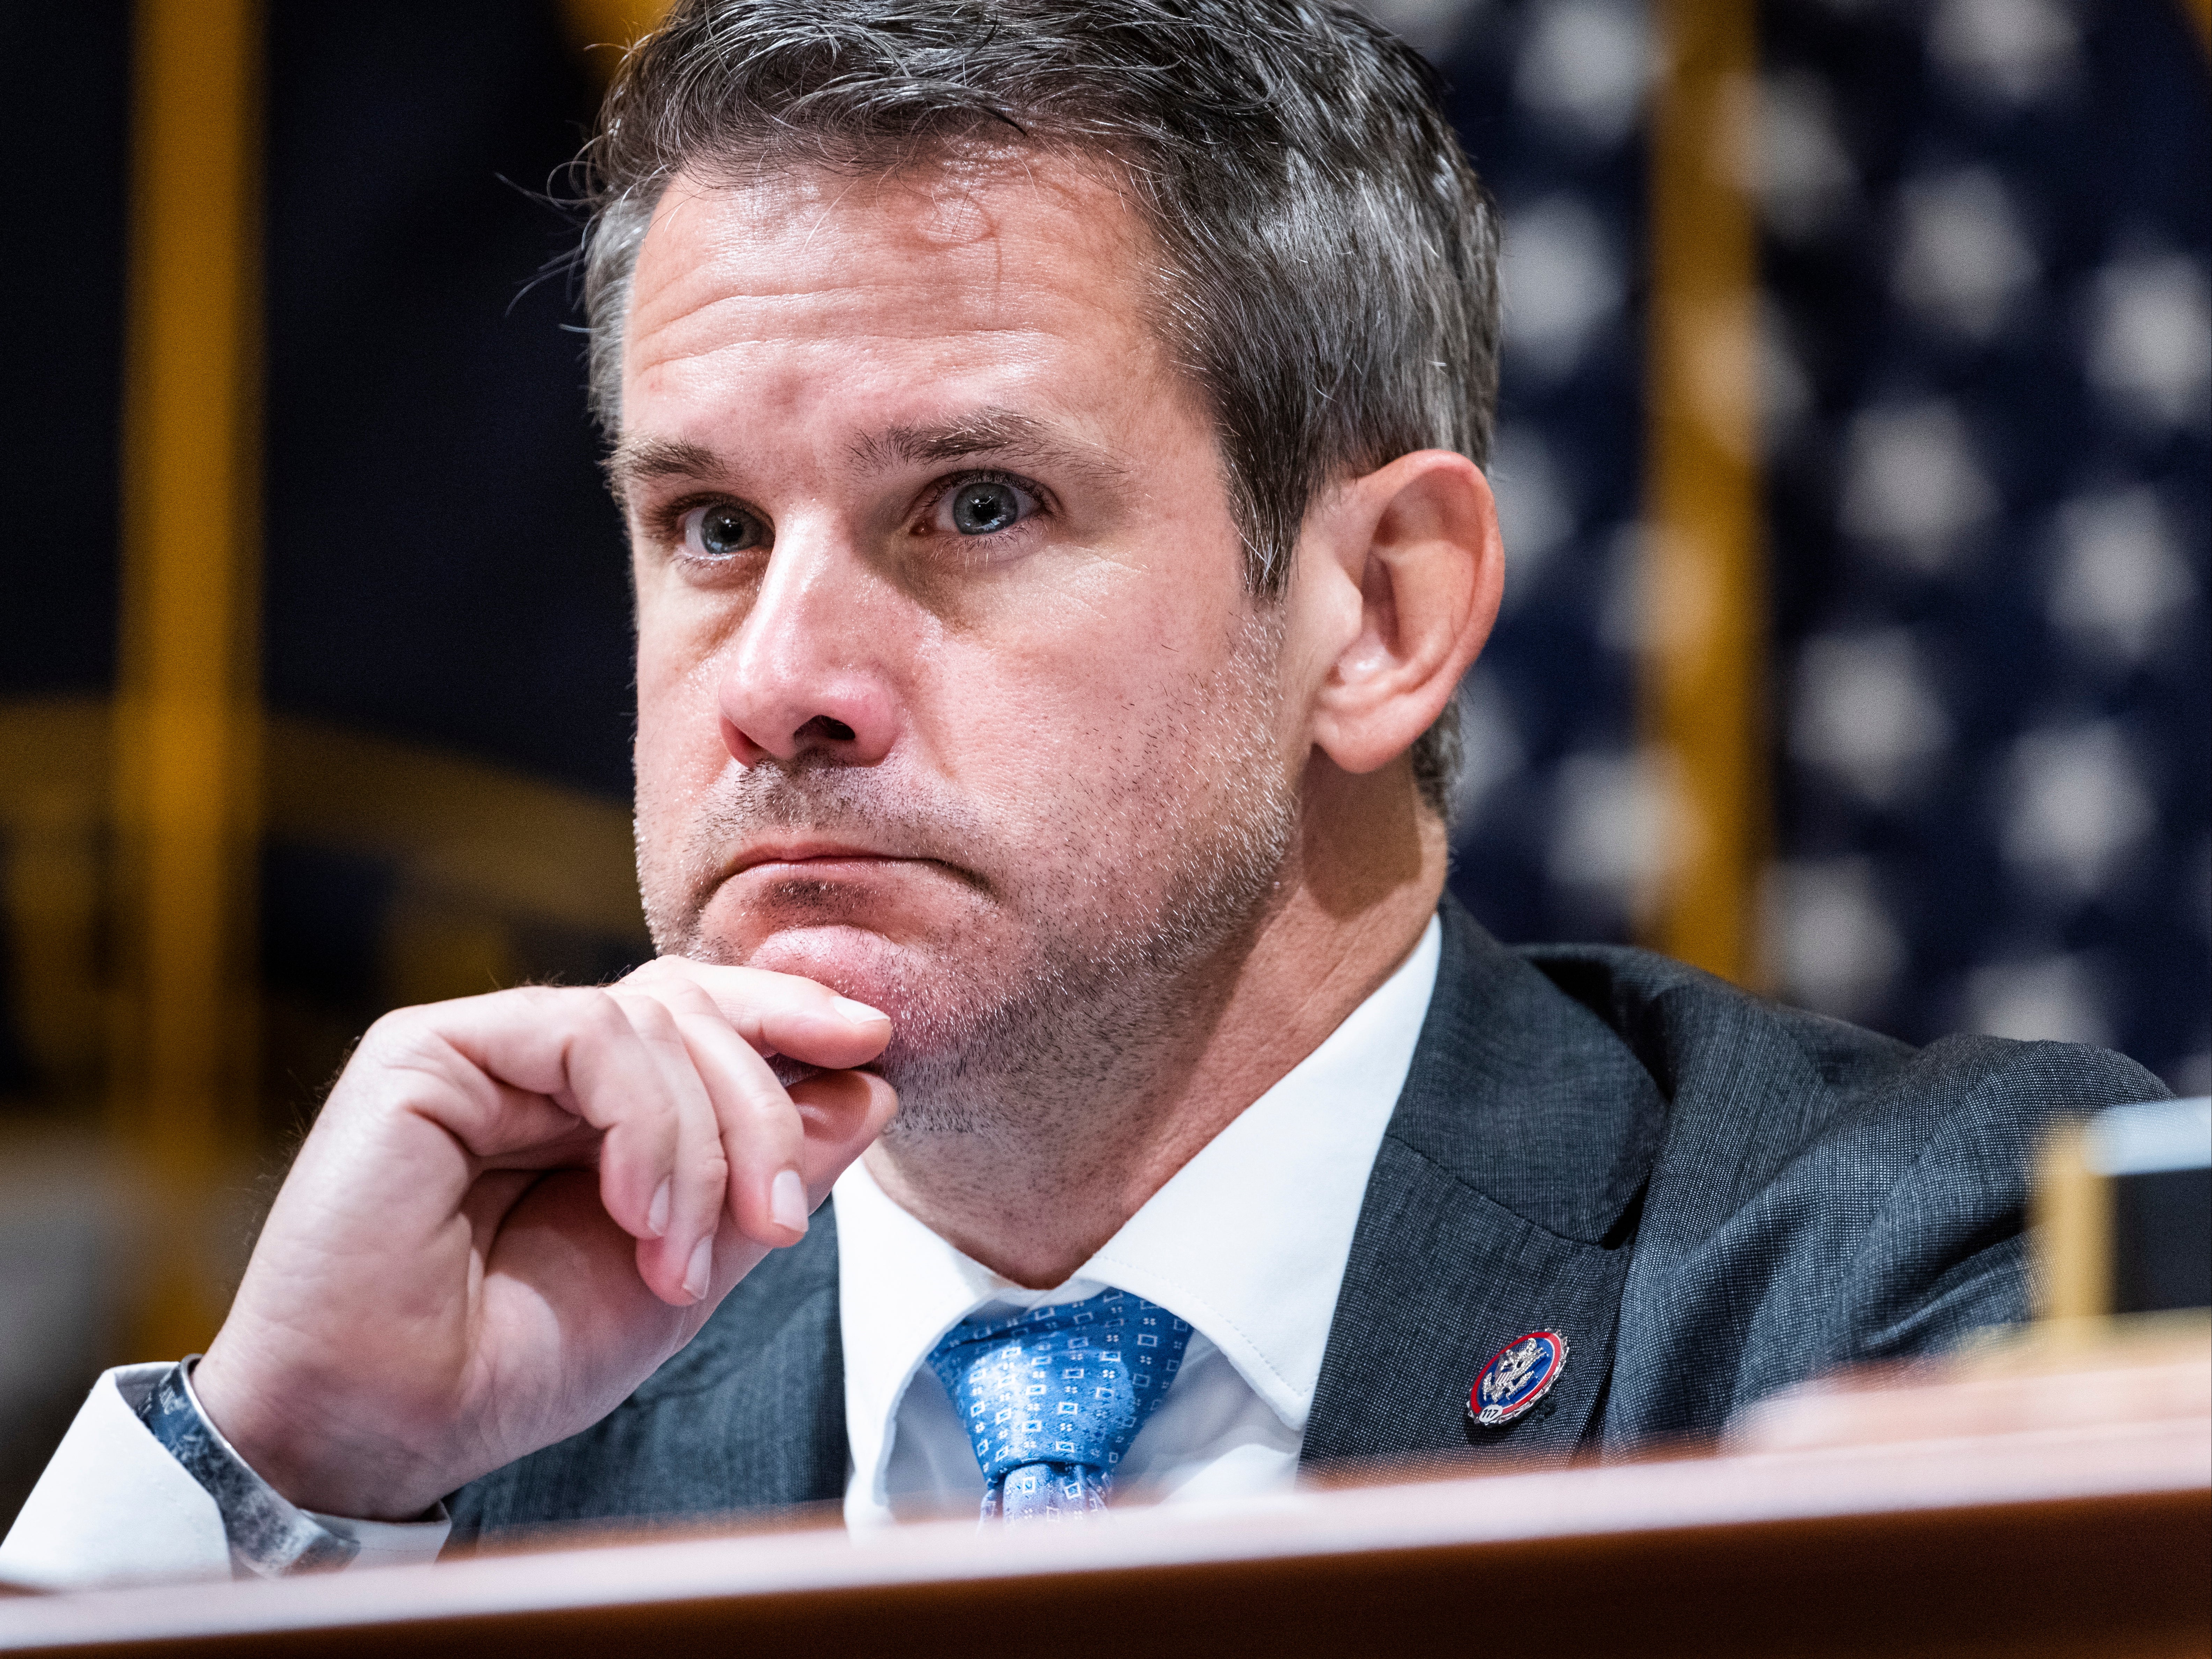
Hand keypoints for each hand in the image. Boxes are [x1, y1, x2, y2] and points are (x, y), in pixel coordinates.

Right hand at [191, 958, 896, 1520]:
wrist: (393, 1426)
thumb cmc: (516, 1358)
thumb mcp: (690, 1266)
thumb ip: (771, 1176)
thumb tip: (872, 1086)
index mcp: (595, 1103)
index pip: (706, 1017)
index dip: (791, 1016)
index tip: (875, 1045)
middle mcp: (539, 1062)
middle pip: (693, 1006)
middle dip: (767, 1103)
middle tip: (782, 1216)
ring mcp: (485, 1047)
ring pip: (653, 1020)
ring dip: (702, 1144)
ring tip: (681, 1256)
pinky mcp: (425, 1050)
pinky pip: (587, 1034)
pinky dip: (644, 1125)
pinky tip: (639, 1215)